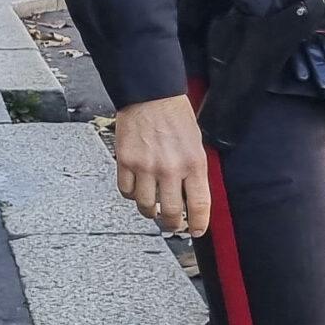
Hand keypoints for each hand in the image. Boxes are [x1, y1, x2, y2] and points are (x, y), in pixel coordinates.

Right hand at [114, 94, 211, 236]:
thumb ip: (194, 170)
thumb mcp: (196, 143)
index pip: (198, 205)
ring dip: (150, 211)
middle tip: (172, 223)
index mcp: (193, 163)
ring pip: (146, 207)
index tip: (196, 230)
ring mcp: (146, 167)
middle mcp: (170, 168)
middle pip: (170, 213)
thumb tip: (191, 196)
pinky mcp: (126, 162)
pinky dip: (132, 195)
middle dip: (172, 224)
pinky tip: (137, 189)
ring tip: (153, 207)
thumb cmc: (175, 115)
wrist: (150, 94)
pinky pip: (127, 192)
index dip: (198, 224)